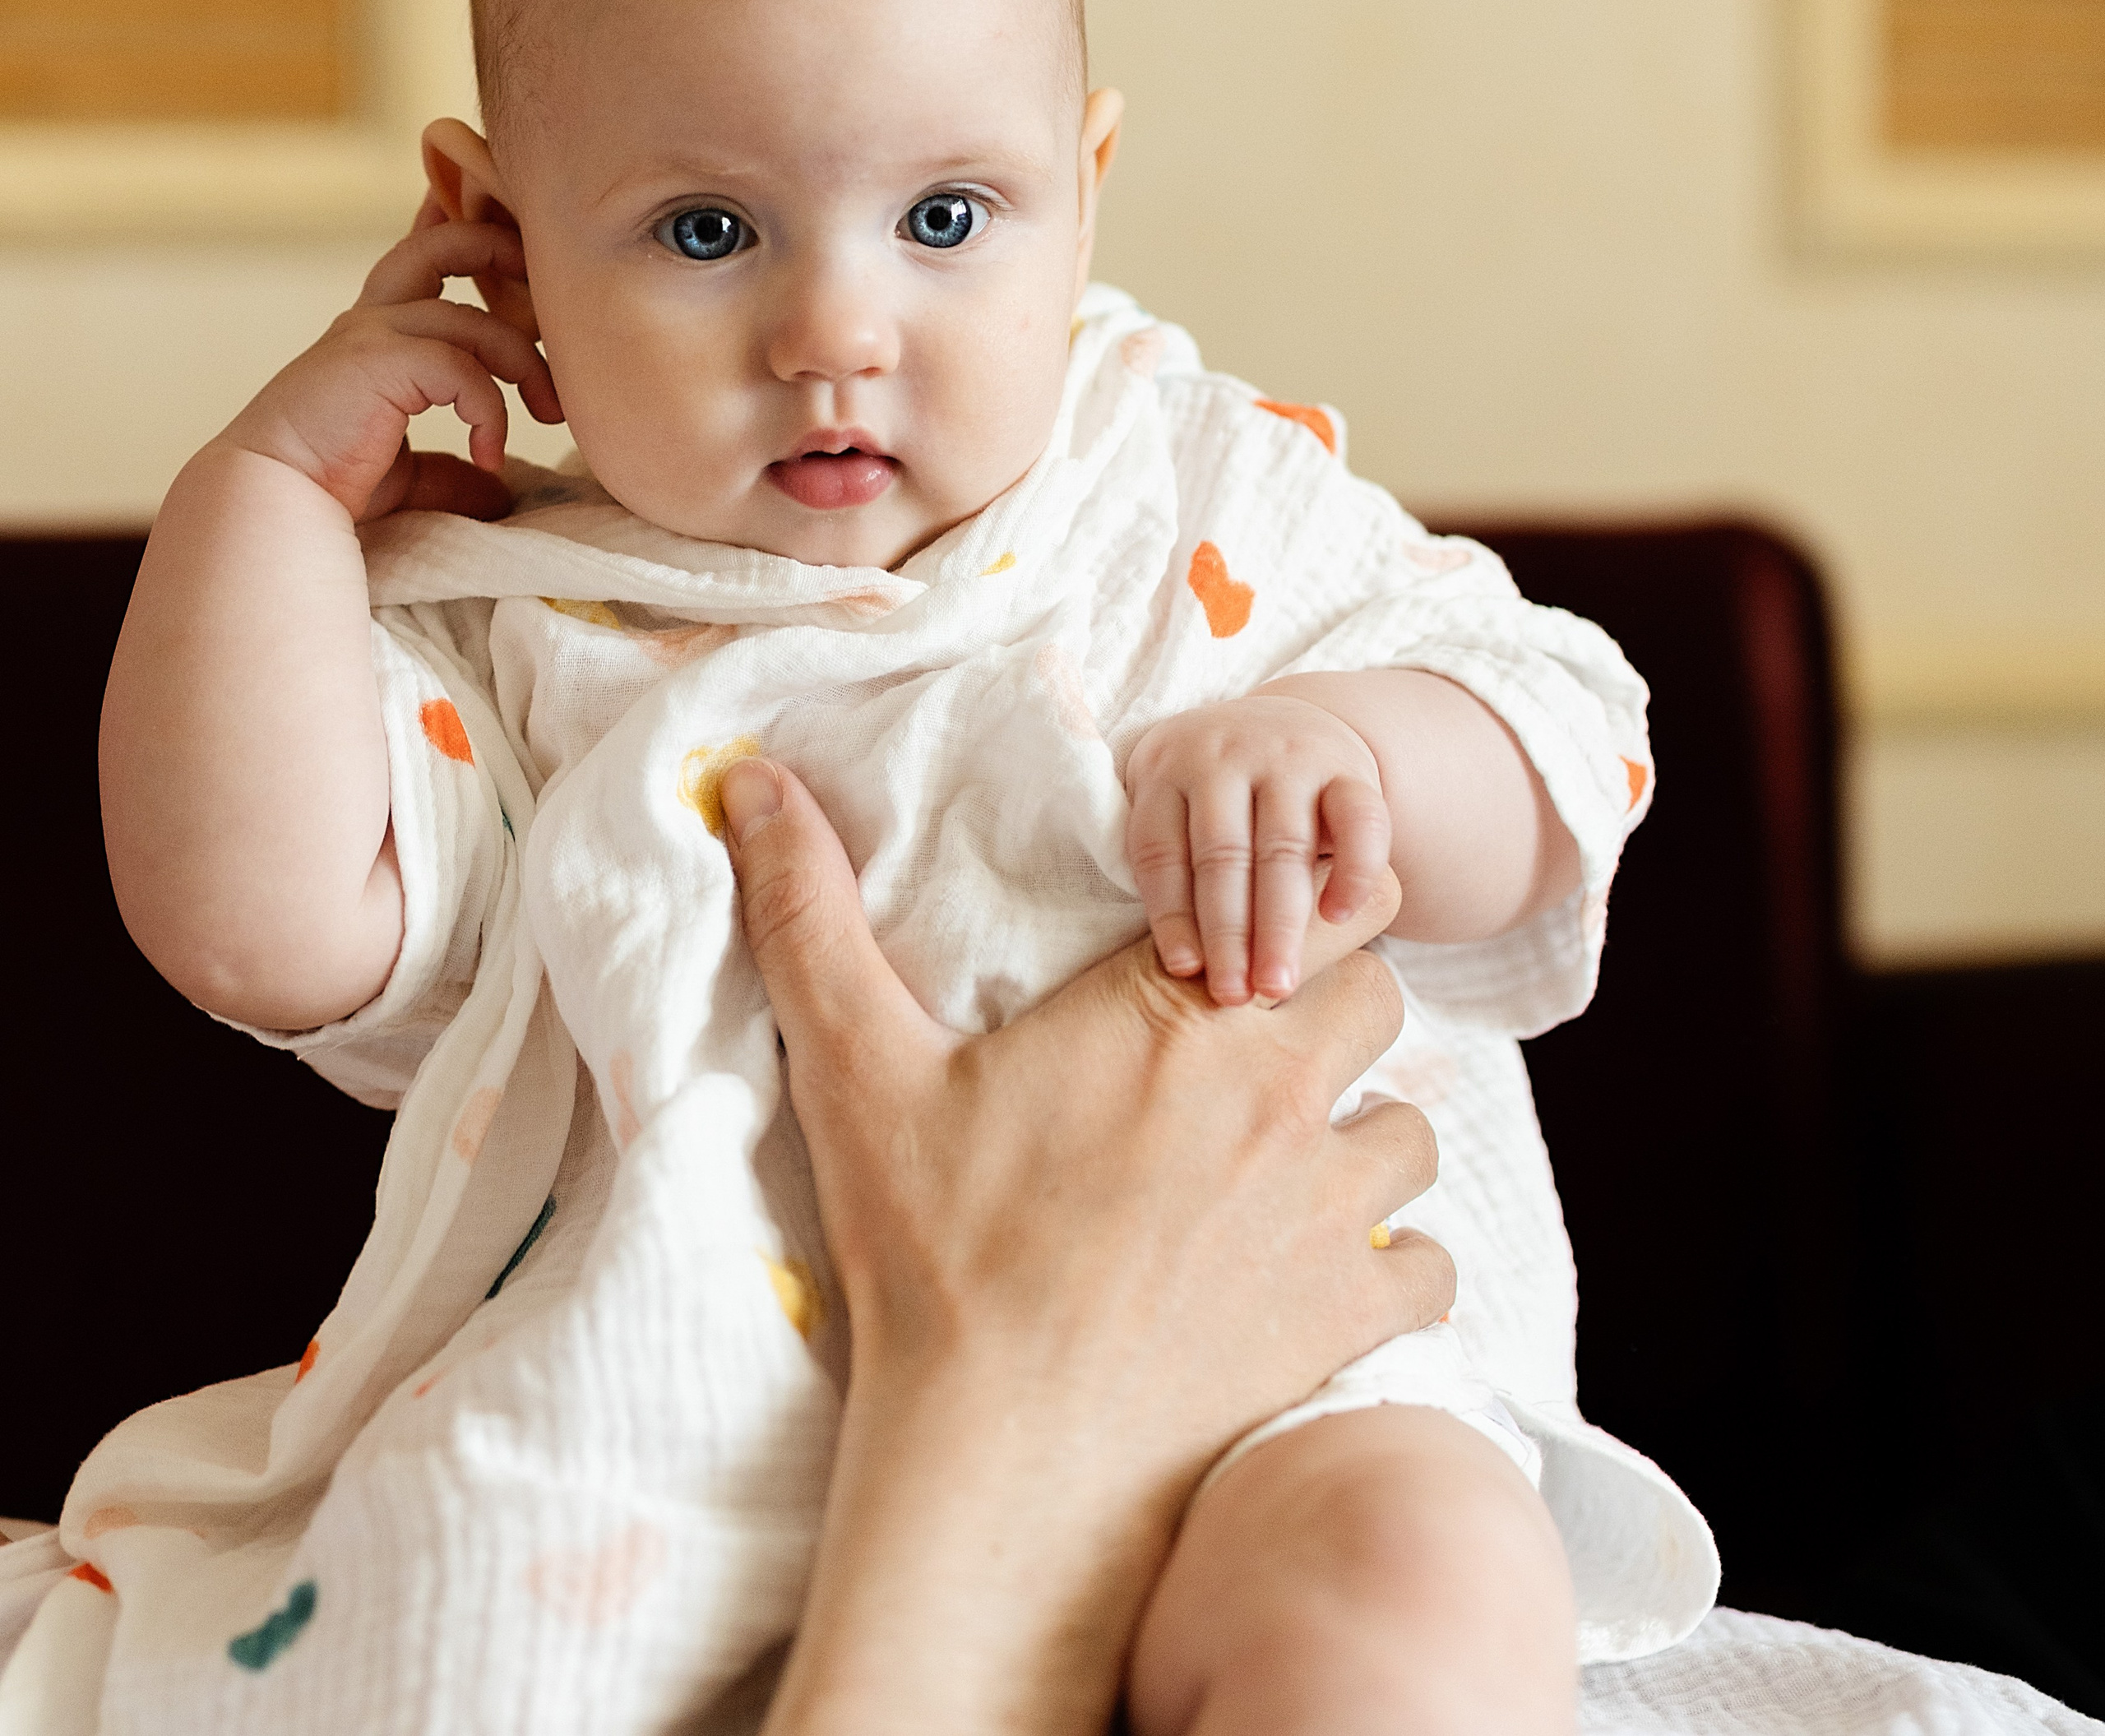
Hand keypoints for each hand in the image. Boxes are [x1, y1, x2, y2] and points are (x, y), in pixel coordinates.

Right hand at [216, 197, 563, 522]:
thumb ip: (447, 470)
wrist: (269, 502)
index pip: (418, 258)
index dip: (457, 230)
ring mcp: (371, 333)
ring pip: (474, 321)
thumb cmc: (323, 487)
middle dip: (501, 248)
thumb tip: (497, 485)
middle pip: (441, 245)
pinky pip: (462, 368)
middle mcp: (370, 319)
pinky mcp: (377, 359)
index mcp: (374, 333)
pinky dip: (489, 411)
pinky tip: (489, 456)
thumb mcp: (401, 474)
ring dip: (526, 366)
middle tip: (553, 289)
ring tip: (550, 415)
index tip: (502, 223)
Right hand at [720, 756, 1450, 1735]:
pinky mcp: (1344, 1315)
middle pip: (1377, 1001)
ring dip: (1363, 1141)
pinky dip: (1394, 1266)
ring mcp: (1321, 1205)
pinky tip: (1325, 1275)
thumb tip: (748, 778)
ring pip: (1410, 1132)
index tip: (1247, 960)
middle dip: (1330, 1016)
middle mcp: (1272, 1091)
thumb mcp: (856, 1067)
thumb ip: (808, 910)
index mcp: (1172, 1012)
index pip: (1315, 909)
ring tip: (1289, 1170)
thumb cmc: (930, 1255)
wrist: (997, 1454)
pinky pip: (1427, 1264)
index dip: (1298, 922)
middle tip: (1258, 1061)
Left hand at [1125, 693, 1394, 1004]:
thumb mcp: (1170, 803)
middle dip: (1228, 933)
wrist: (1284, 724)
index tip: (1185, 973)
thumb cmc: (1212, 796)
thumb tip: (1177, 965)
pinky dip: (1351, 872)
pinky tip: (1338, 919)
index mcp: (1166, 768)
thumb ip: (1165, 864)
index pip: (1162, 850)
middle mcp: (1224, 754)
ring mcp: (1289, 757)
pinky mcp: (1349, 767)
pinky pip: (1359, 821)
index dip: (1171, 916)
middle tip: (1234, 998)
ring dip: (1280, 923)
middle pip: (1223, 854)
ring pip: (1285, 846)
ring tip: (1277, 985)